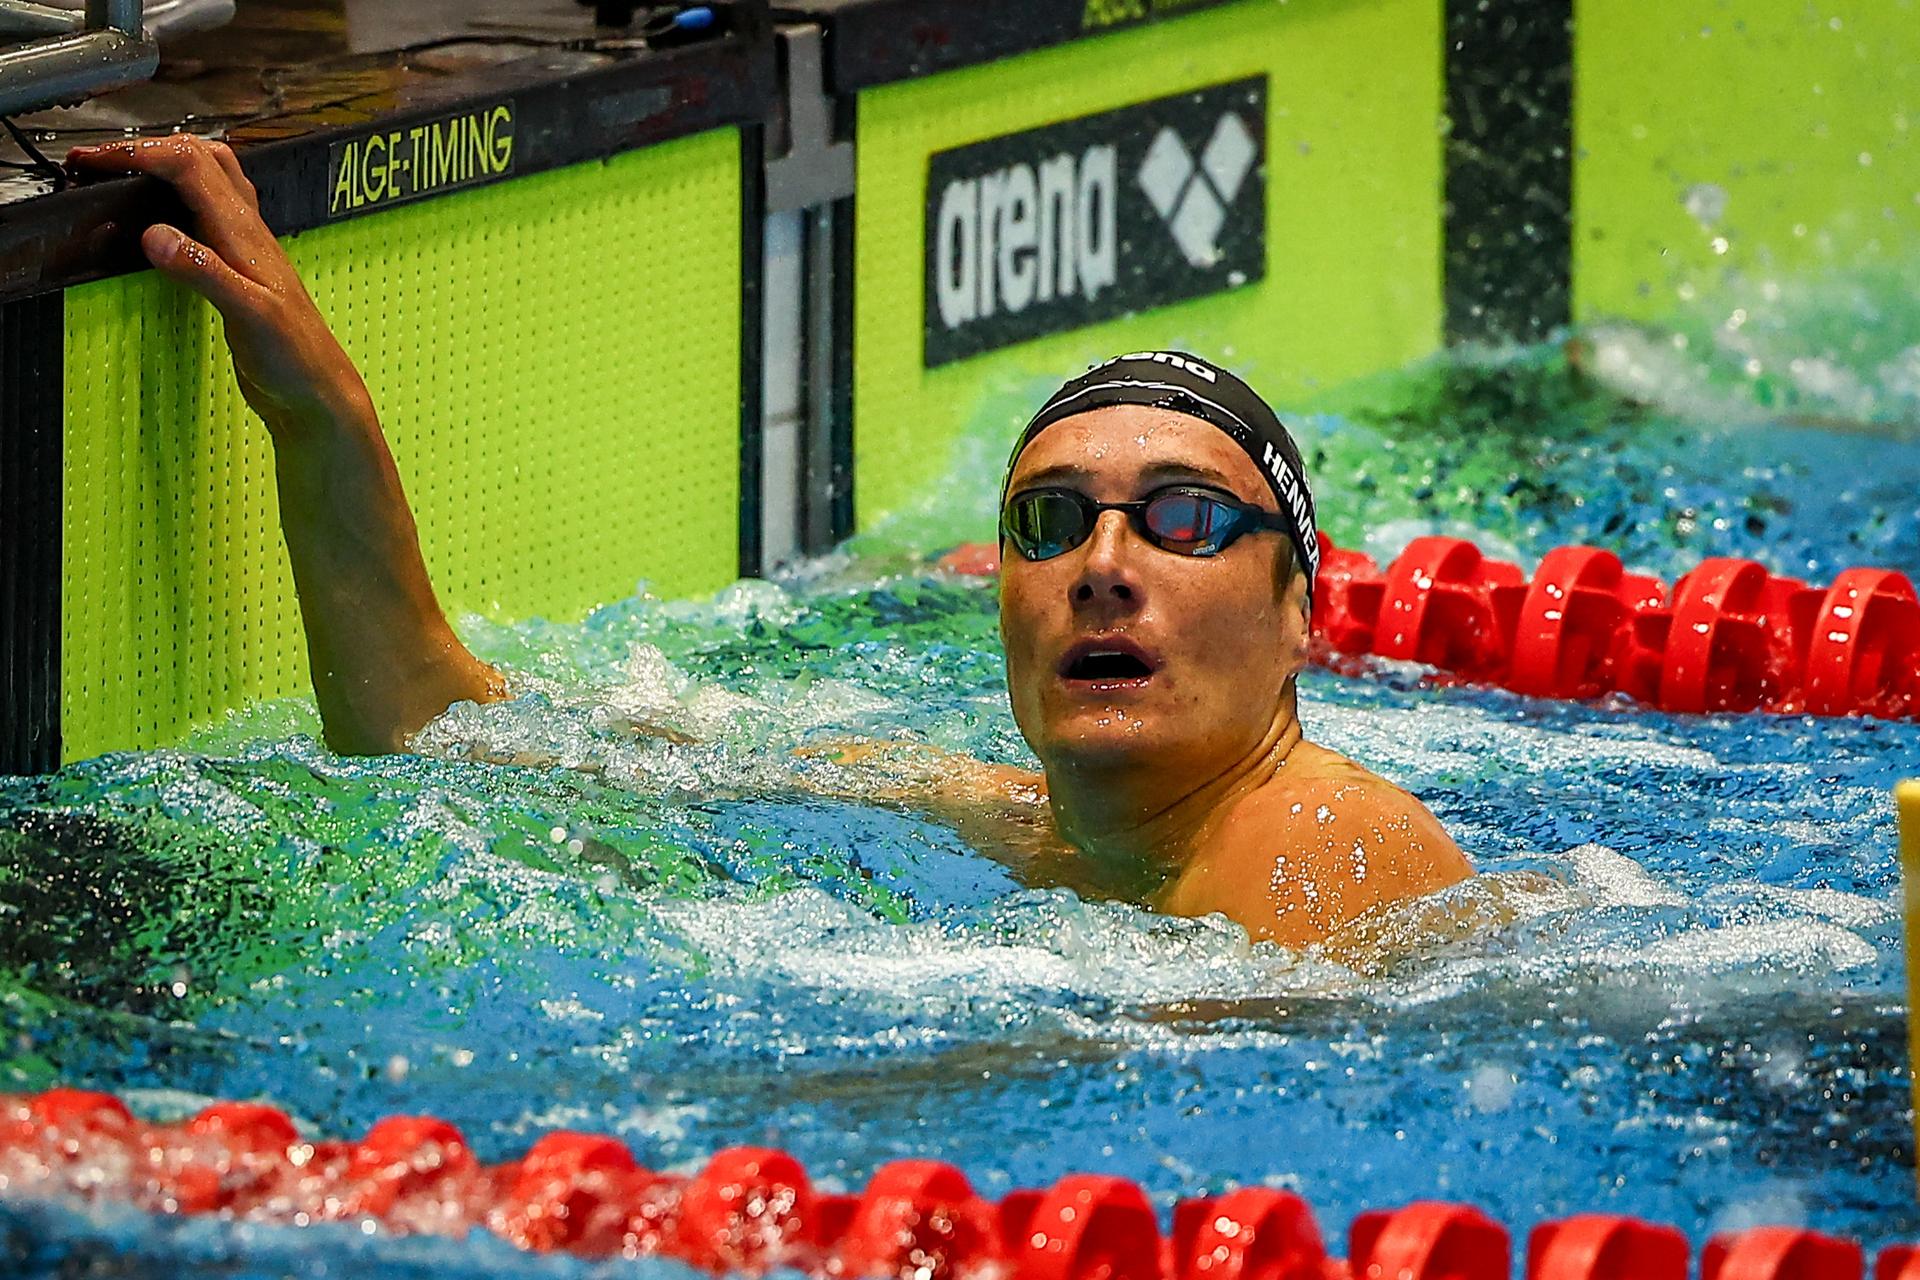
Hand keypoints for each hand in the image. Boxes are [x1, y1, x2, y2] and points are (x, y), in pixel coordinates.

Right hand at [67, 135, 372, 437]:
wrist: (317, 393)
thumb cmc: (296, 358)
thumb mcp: (248, 314)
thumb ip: (203, 271)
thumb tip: (155, 235)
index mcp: (245, 233)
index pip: (189, 165)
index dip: (138, 153)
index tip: (94, 161)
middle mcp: (245, 232)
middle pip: (200, 158)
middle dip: (146, 148)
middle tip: (100, 160)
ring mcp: (241, 248)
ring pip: (207, 182)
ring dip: (165, 165)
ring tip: (123, 172)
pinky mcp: (235, 269)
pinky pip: (205, 217)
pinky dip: (176, 203)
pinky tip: (160, 219)